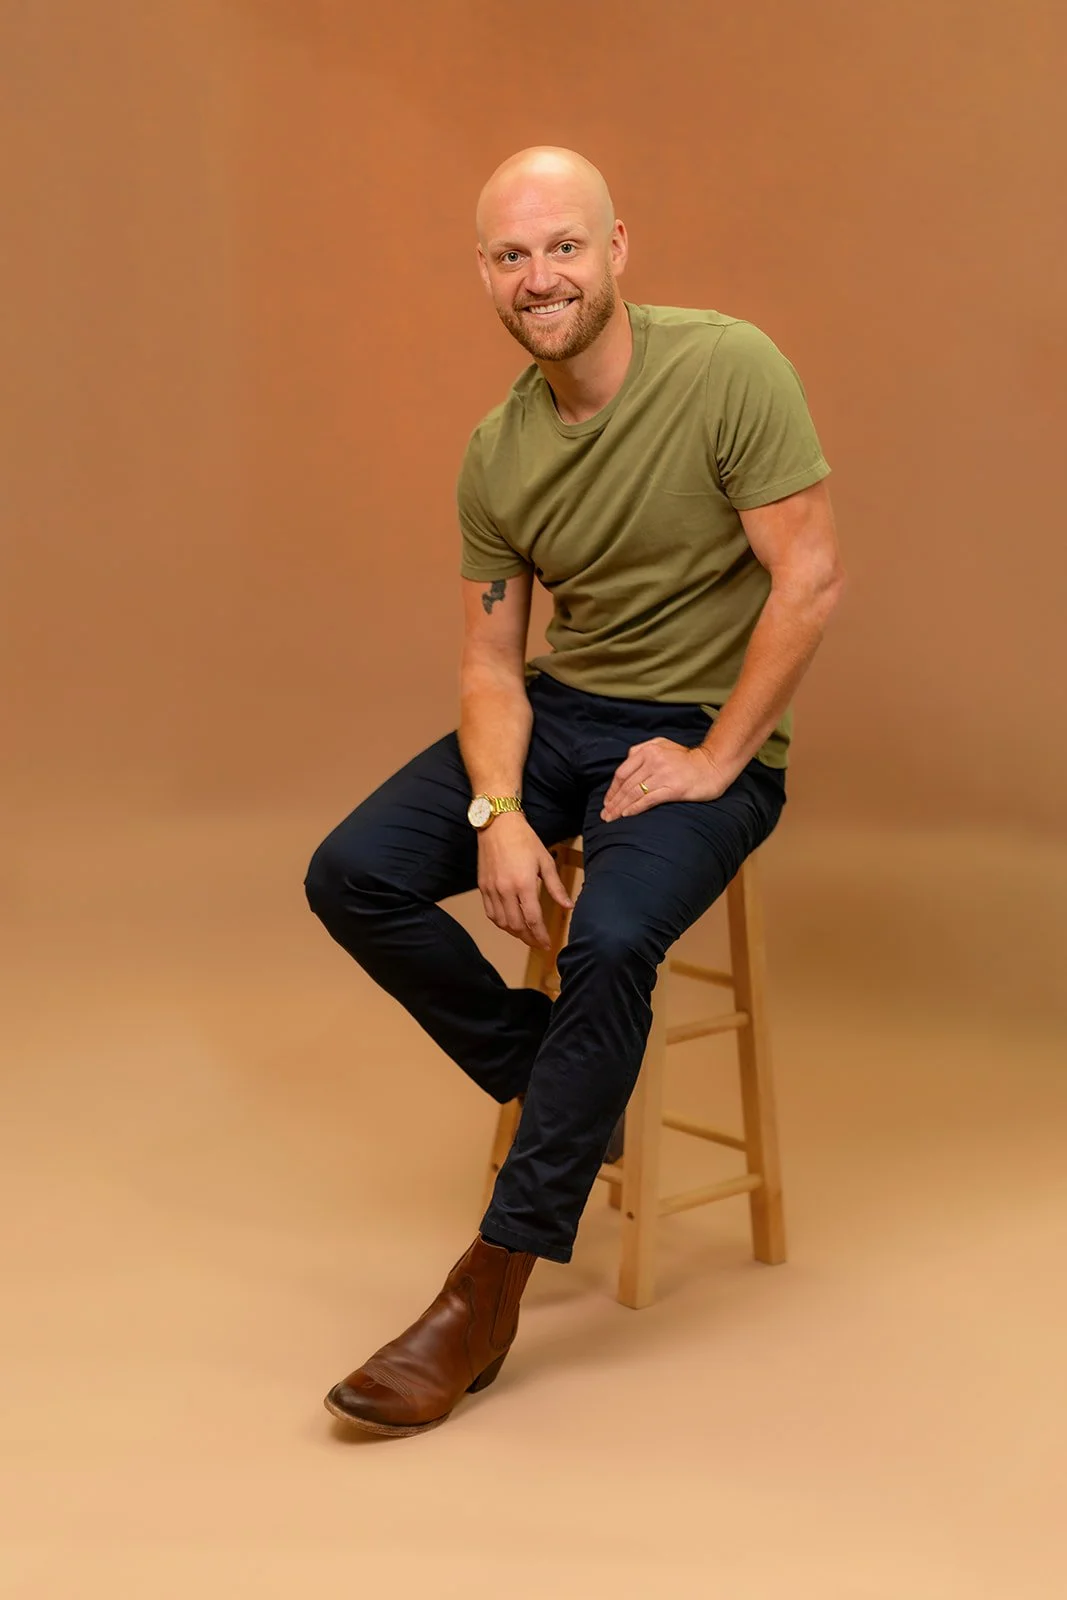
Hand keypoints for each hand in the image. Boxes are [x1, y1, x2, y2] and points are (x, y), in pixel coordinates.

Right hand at [477, 814, 573, 948]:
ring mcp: (492, 889)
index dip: (541, 935)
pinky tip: (509, 924)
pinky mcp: (483, 887)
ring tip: (526, 936)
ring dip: (515, 933)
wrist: (498, 825)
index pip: (533, 919)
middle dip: (529, 938)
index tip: (548, 944)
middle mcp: (506, 890)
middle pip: (517, 925)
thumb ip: (556, 887)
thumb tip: (568, 906)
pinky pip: (490, 913)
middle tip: (538, 943)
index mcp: (524, 884)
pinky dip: (500, 923)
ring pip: (502, 922)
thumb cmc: (524, 840)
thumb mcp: (545, 861)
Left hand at [600, 739, 728, 821]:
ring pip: (635, 793)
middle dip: (613, 802)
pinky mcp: (673, 789)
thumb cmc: (687, 759)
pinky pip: (648, 800)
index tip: (607, 801)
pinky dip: (635, 808)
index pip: (622, 772)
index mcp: (648, 750)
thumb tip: (626, 761)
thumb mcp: (663, 745)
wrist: (712, 766)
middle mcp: (653, 761)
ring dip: (620, 808)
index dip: (612, 789)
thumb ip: (643, 750)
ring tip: (612, 818)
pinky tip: (627, 815)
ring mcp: (663, 775)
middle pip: (626, 785)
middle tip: (605, 815)